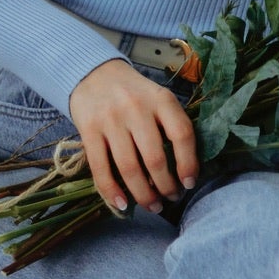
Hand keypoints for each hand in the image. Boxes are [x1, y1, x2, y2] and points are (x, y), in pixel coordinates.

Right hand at [67, 59, 198, 216]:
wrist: (94, 74)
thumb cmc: (134, 94)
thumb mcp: (159, 99)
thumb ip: (171, 126)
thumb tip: (184, 171)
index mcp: (161, 99)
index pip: (182, 135)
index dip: (189, 164)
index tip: (189, 183)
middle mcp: (136, 108)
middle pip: (155, 158)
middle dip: (166, 186)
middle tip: (171, 198)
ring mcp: (110, 119)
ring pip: (129, 168)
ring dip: (143, 194)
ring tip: (153, 205)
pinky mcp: (88, 130)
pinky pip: (101, 168)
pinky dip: (111, 191)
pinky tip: (122, 205)